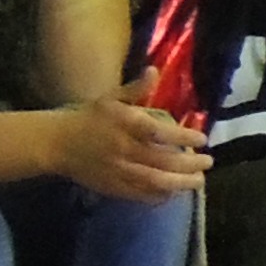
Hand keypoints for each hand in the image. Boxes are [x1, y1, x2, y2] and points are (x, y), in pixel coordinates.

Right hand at [50, 73, 212, 203]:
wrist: (57, 143)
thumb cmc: (88, 118)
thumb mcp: (111, 98)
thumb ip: (136, 88)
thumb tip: (155, 70)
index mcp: (128, 125)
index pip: (163, 133)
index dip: (186, 137)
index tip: (203, 138)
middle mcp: (127, 150)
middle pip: (166, 161)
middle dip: (191, 164)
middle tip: (208, 162)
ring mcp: (121, 172)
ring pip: (157, 182)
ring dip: (182, 183)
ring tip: (198, 181)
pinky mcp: (114, 188)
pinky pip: (142, 195)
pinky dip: (161, 195)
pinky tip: (173, 192)